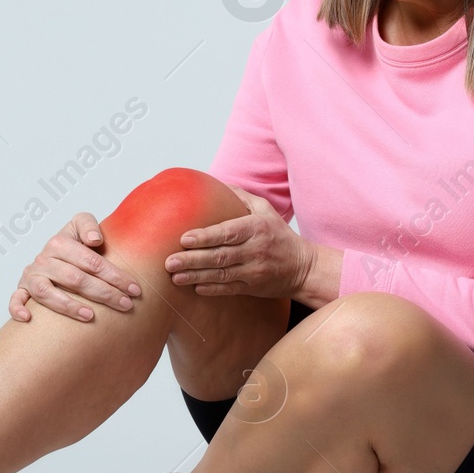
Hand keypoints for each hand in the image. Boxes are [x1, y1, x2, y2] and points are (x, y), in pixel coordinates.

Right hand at [10, 212, 143, 322]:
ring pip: (47, 293)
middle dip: (103, 293)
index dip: (115, 276)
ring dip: (68, 305)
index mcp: (60, 243)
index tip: (134, 289)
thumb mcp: (79, 226)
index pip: (91, 261)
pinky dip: (18, 308)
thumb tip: (94, 240)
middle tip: (125, 305)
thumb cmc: (73, 244)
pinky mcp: (23, 289)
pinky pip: (15, 300)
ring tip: (90, 316)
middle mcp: (44, 259)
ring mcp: (32, 276)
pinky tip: (28, 318)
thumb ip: (87, 225)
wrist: (53, 253)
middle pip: (75, 279)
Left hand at [165, 186, 331, 301]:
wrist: (303, 267)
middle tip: (169, 262)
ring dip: (196, 276)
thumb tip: (216, 183)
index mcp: (255, 228)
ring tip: (175, 277)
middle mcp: (255, 250)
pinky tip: (195, 288)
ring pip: (222, 274)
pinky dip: (212, 289)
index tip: (184, 239)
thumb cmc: (279, 235)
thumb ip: (241, 197)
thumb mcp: (265, 210)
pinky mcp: (253, 287)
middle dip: (193, 259)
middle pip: (220, 256)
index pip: (227, 233)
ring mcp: (254, 270)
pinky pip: (230, 289)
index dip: (205, 237)